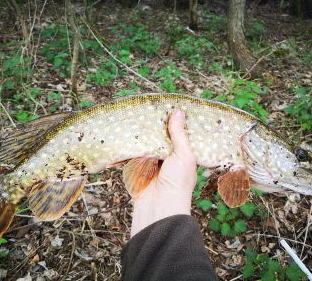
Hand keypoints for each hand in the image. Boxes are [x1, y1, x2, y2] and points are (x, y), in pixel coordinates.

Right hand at [131, 110, 196, 236]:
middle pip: (158, 134)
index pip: (176, 132)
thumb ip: (179, 134)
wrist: (159, 207)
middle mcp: (165, 156)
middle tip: (149, 103)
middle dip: (154, 123)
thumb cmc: (178, 182)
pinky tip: (126, 127)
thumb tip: (178, 111)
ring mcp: (149, 160)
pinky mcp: (135, 166)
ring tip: (136, 110)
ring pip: (144, 140)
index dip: (172, 120)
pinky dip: (129, 141)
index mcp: (181, 153)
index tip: (167, 103)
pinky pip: (132, 150)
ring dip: (141, 130)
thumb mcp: (184, 155)